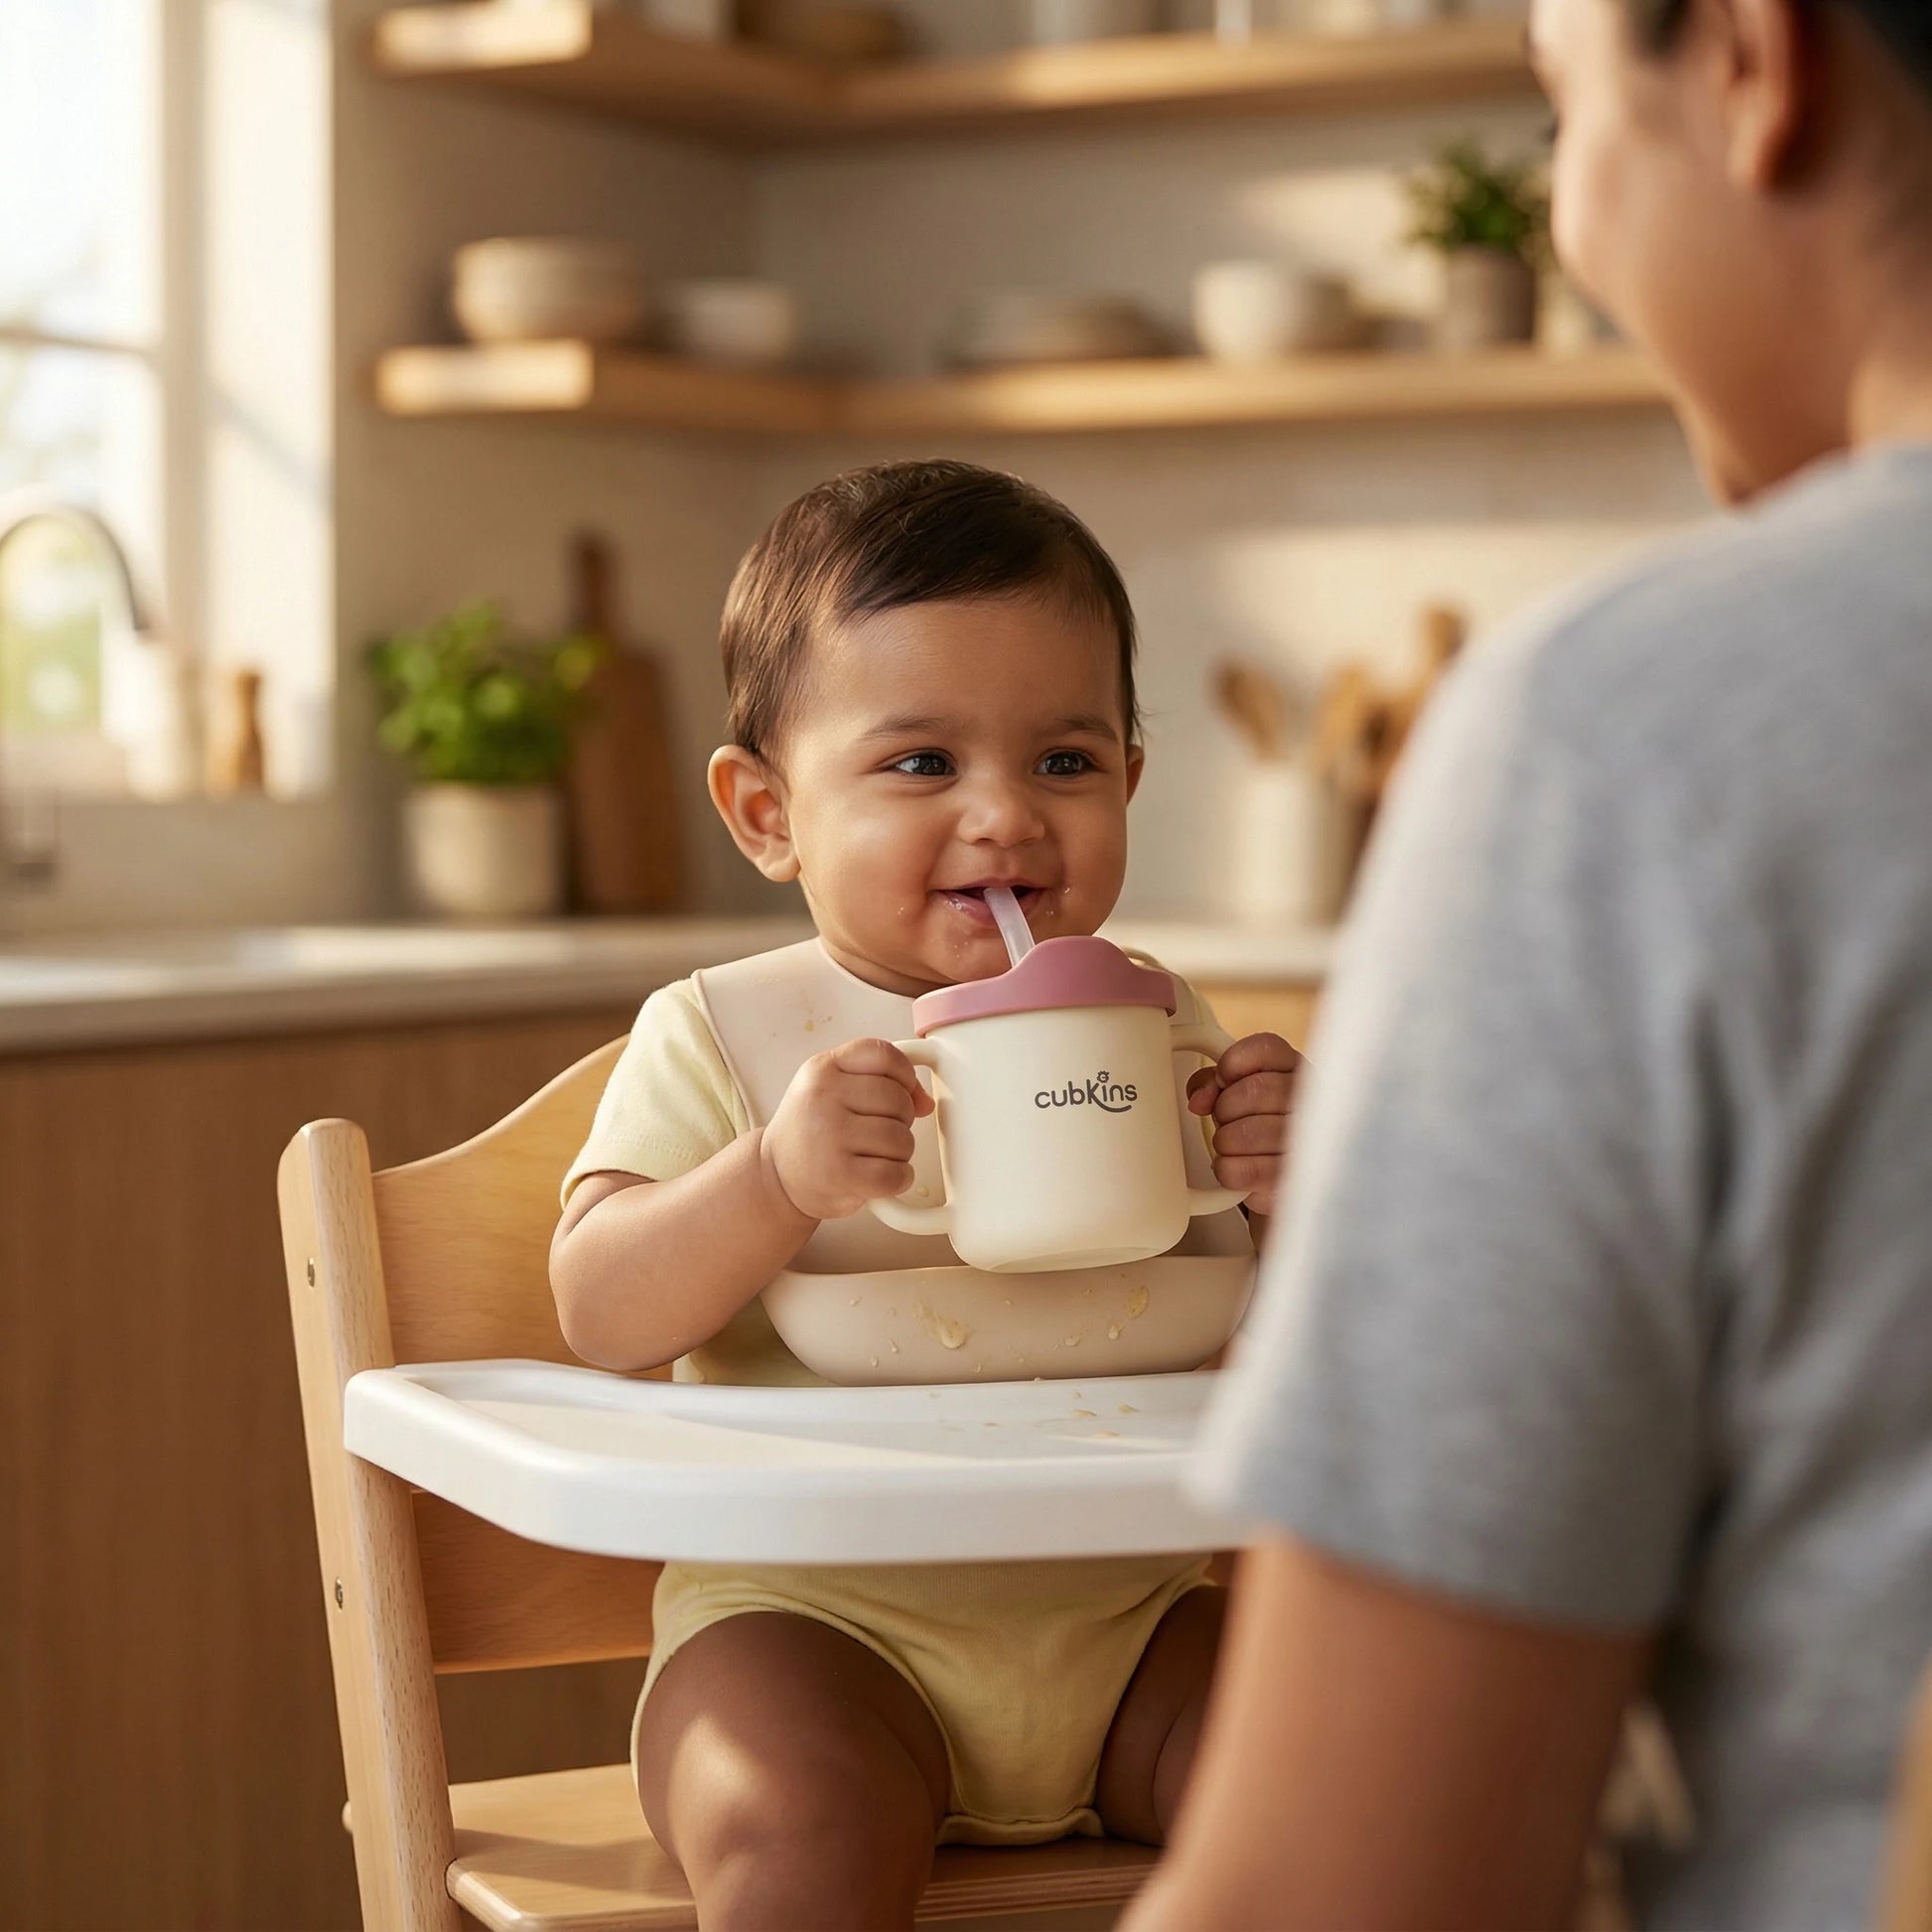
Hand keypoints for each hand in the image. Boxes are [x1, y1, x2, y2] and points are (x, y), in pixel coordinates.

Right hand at [762, 1036, 934, 1222]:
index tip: (903, 1091)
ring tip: (874, 1155)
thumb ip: (880, 1081)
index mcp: (822, 1068)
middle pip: (898, 1099)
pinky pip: (895, 1173)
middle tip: (879, 1131)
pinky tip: (880, 1176)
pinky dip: (898, 1179)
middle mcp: (823, 1096)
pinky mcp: (839, 1174)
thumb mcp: (832, 1089)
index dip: (905, 1074)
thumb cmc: (812, 1130)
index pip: (883, 1054)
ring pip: (901, 1138)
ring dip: (899, 1152)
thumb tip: (925, 1102)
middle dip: (901, 1120)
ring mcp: (829, 1135)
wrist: (774, 1174)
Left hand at [1187, 1032, 1301, 1215]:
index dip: (1233, 1063)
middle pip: (1255, 1090)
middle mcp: (1311, 1101)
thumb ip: (1212, 1083)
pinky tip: (1234, 1166)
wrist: (1275, 1176)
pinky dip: (1227, 1170)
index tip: (1222, 1079)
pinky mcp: (1295, 1178)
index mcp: (1295, 1070)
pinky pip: (1246, 1170)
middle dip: (1225, 1108)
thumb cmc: (1254, 1125)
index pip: (1267, 1048)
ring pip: (1249, 1133)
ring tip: (1231, 1144)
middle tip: (1226, 1119)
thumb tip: (1199, 1099)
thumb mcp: (1233, 1092)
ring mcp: (1309, 1142)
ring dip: (1225, 1141)